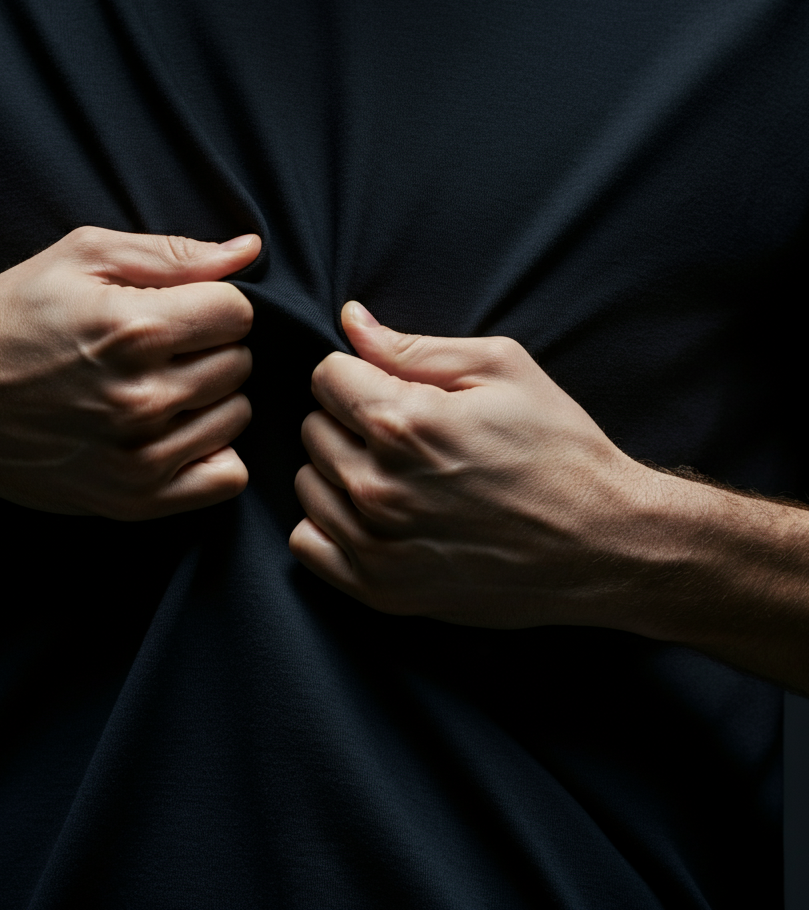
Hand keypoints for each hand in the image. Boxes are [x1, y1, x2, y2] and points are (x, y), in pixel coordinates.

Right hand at [0, 227, 260, 518]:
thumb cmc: (9, 318)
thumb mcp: (80, 257)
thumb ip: (174, 254)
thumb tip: (250, 250)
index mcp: (133, 329)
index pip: (238, 313)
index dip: (211, 305)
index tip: (178, 310)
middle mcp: (142, 398)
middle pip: (239, 364)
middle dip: (209, 348)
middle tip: (161, 350)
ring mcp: (139, 457)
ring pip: (237, 416)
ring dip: (211, 399)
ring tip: (161, 388)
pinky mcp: (133, 499)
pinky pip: (226, 478)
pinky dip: (213, 452)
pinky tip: (178, 433)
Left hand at [289, 301, 662, 628]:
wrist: (604, 542)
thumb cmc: (558, 448)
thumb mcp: (500, 370)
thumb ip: (411, 347)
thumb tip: (350, 319)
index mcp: (403, 423)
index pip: (325, 376)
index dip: (357, 374)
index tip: (389, 388)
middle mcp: (377, 486)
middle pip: (312, 428)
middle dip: (348, 420)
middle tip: (402, 434)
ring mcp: (376, 544)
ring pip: (308, 483)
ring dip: (338, 471)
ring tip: (393, 475)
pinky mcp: (381, 590)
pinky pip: (307, 544)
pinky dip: (328, 525)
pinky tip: (371, 517)